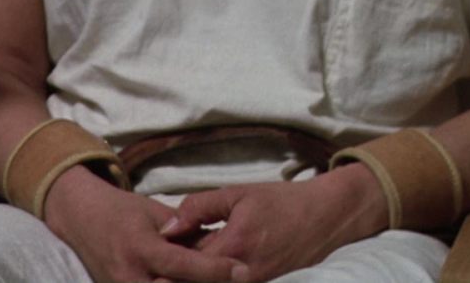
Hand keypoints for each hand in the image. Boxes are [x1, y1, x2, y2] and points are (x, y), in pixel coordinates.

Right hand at [44, 166, 246, 282]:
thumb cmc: (121, 210)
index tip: (242, 270)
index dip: (214, 270)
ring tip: (218, 278)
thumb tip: (221, 246)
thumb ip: (185, 231)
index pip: (181, 265)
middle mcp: (129, 275)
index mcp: (138, 246)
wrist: (81, 219)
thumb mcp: (154, 211)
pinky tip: (192, 280)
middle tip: (238, 278)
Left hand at [160, 166, 387, 280]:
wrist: (325, 216)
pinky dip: (208, 275)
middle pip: (195, 280)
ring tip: (173, 263)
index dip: (163, 260)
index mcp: (235, 246)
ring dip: (191, 275)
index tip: (144, 253)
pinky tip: (198, 264)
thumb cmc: (280, 200)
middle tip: (153, 264)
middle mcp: (244, 273)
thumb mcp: (236, 194)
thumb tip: (166, 228)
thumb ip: (197, 208)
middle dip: (173, 274)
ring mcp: (253, 282)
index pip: (186, 264)